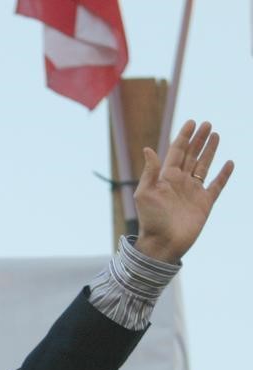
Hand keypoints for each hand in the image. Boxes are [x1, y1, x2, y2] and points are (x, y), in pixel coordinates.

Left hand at [133, 120, 233, 263]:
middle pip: (192, 155)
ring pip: (204, 166)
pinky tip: (229, 163)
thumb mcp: (145, 193)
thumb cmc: (151, 219)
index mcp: (165, 177)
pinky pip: (216, 185)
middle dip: (199, 139)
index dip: (184, 137)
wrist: (163, 243)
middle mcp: (180, 182)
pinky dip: (224, 175)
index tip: (191, 122)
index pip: (177, 151)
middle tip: (207, 123)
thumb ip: (149, 172)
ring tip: (215, 134)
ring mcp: (193, 191)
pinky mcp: (205, 203)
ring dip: (210, 151)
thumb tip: (148, 149)